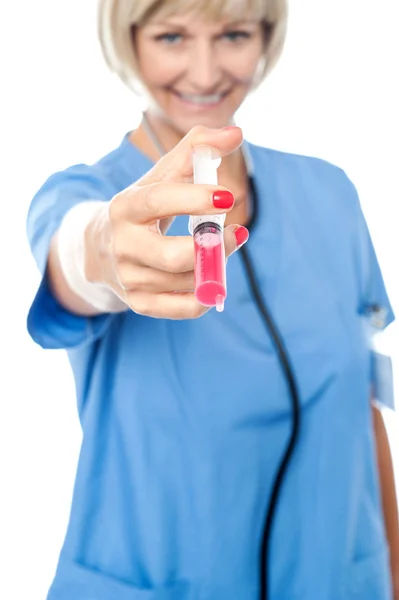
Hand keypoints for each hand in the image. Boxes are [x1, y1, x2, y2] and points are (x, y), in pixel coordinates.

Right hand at [85, 125, 248, 318]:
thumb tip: (236, 133)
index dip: (193, 198)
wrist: (100, 248)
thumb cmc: (143, 206)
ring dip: (213, 266)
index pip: (159, 201)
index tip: (228, 195)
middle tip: (235, 233)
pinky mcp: (140, 303)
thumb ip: (197, 149)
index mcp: (125, 207)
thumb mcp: (161, 176)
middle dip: (212, 247)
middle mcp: (122, 246)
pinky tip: (209, 277)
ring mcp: (129, 278)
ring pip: (185, 281)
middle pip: (171, 256)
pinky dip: (205, 295)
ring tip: (219, 249)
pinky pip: (184, 308)